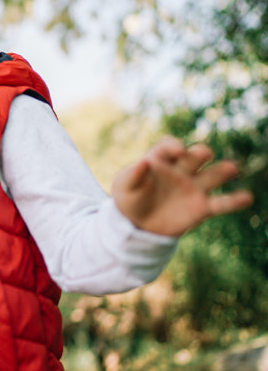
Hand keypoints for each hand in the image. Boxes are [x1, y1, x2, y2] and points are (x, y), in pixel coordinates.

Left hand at [112, 136, 253, 236]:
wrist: (137, 224)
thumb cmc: (129, 199)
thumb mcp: (124, 187)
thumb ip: (133, 176)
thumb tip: (143, 162)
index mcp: (159, 160)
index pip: (169, 146)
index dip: (174, 146)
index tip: (178, 151)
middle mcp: (181, 170)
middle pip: (195, 156)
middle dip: (199, 153)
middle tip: (202, 154)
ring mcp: (194, 187)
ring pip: (213, 175)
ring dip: (223, 170)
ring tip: (231, 168)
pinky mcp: (202, 207)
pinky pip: (221, 203)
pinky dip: (234, 201)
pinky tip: (246, 198)